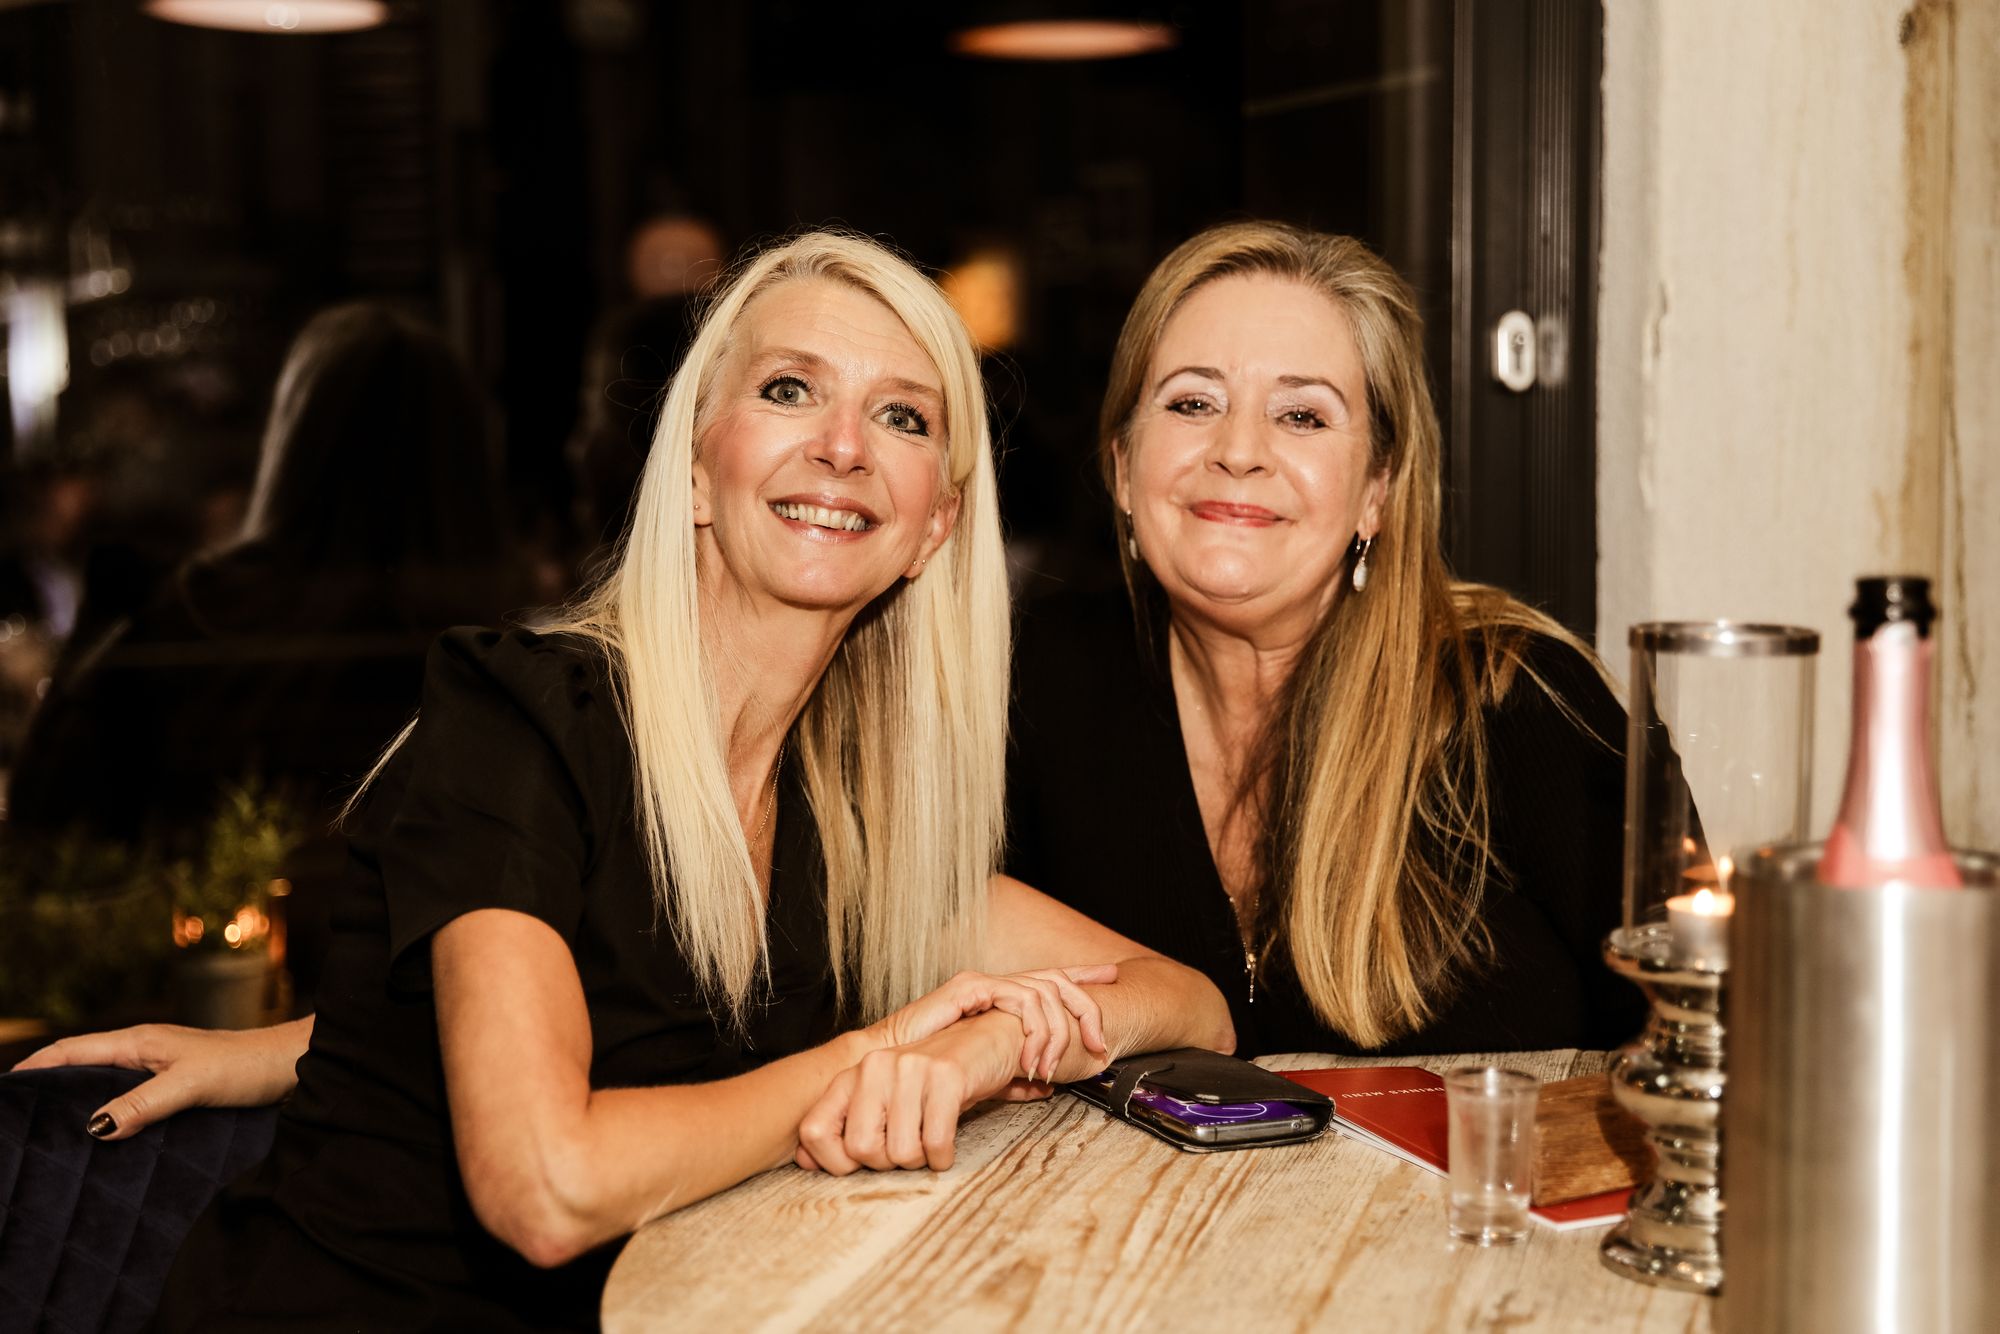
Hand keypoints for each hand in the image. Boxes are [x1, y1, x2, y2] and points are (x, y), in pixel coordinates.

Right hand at [10, 1020, 307, 1140]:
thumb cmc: (247, 1066)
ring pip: (107, 1089)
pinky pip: (132, 1104)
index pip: (72, 1051)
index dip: (35, 1068)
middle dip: (49, 1090)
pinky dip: (113, 1120)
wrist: (294, 1067)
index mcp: (139, 1043)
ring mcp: (161, 1072)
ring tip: (50, 1140)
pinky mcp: (177, 1091)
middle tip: (19, 1125)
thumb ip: (144, 1103)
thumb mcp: (191, 1084)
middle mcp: (145, 1054)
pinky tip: (106, 1146)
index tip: (5, 1091)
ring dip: (81, 1109)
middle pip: (82, 1070)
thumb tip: (93, 1128)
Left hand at [796, 1012, 1021, 1173]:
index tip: (862, 1161)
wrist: (986, 1040)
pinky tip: (947, 1144)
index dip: (836, 1162)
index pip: (813, 1131)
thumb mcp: (883, 1099)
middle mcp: (874, 1067)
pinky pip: (936, 1143)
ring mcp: (910, 1069)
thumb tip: (804, 1162)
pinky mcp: (946, 1077)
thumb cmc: (931, 1081)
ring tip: (930, 1137)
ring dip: (921, 1160)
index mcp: (852, 1075)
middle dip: (889, 1163)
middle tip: (909, 1146)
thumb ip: (843, 1126)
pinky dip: (944, 1156)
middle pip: (861, 1149)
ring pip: (902, 1152)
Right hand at [868, 965, 1115, 1083]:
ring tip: (1051, 1066)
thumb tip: (1044, 1087)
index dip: (1084, 977)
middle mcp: (997, 985)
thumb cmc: (931, 1076)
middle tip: (1100, 1044)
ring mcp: (984, 983)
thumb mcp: (985, 1077)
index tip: (1113, 977)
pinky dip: (1032, 1028)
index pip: (1051, 981)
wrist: (892, 1073)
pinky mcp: (970, 988)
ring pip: (1043, 990)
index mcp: (1003, 1001)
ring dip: (1056, 1031)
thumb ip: (1014, 1076)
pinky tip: (1030, 1057)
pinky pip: (1018, 997)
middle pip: (1057, 979)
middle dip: (1087, 1006)